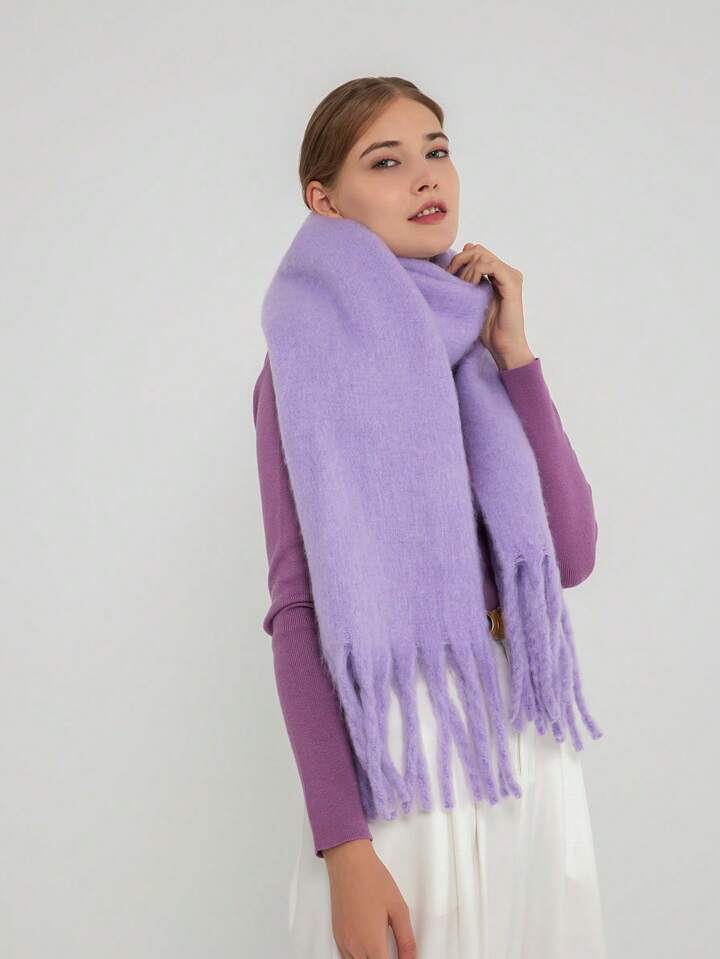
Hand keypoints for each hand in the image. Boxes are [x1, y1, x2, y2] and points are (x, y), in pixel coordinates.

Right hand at [324, 838, 415, 957]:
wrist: (349, 863)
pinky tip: (369, 949)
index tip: (402, 958)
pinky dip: (359, 958)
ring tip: (382, 950)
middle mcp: (355, 948)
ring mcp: (343, 943)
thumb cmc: (373, 880)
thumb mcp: (399, 909)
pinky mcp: (337, 936)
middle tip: (395, 953)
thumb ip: (407, 940)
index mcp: (373, 944)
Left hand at [445, 242, 534, 369]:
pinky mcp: (512, 283)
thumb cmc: (488, 328)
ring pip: (482, 255)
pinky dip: (475, 272)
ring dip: (466, 269)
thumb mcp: (472, 297)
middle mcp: (508, 271)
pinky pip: (489, 266)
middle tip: (450, 279)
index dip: (459, 259)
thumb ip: (470, 276)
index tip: (447, 276)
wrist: (504, 347)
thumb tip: (465, 247)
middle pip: (478, 250)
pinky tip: (470, 287)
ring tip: (462, 287)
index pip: (477, 252)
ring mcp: (511, 276)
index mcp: (500, 273)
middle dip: (459, 261)